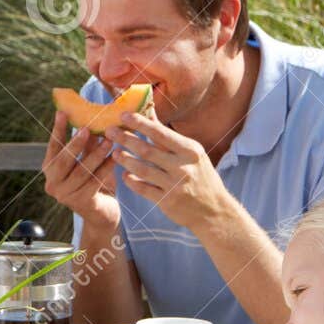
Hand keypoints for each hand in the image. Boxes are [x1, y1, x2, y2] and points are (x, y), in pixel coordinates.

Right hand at [43, 110, 119, 235]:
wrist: (101, 214)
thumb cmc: (94, 182)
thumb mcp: (87, 160)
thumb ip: (85, 143)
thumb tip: (89, 117)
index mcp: (49, 170)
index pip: (53, 147)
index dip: (57, 130)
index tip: (62, 112)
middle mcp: (53, 184)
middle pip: (63, 160)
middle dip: (75, 143)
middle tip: (87, 128)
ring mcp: (65, 196)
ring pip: (82, 170)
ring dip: (96, 154)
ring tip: (108, 140)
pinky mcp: (81, 203)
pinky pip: (95, 181)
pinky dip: (106, 167)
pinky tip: (116, 157)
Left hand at [107, 111, 229, 232]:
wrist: (214, 210)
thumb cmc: (201, 176)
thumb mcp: (192, 154)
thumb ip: (169, 137)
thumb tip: (149, 112)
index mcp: (190, 151)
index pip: (160, 133)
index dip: (140, 123)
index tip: (123, 115)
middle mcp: (183, 167)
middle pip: (147, 150)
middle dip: (126, 139)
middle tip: (109, 131)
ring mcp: (174, 185)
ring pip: (143, 169)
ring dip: (125, 160)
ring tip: (115, 152)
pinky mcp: (167, 201)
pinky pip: (143, 189)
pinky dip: (132, 181)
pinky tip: (124, 175)